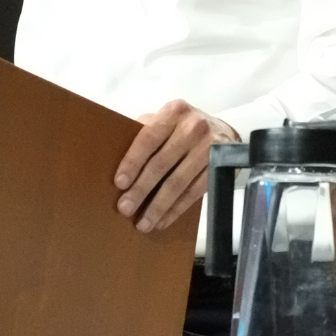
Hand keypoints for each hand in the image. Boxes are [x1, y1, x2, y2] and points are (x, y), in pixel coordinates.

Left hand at [114, 99, 239, 233]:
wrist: (222, 130)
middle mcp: (193, 127)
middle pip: (161, 164)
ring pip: (178, 183)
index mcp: (174, 112)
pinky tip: (163, 220)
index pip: (148, 138)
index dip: (133, 162)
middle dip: (141, 189)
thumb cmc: (183, 127)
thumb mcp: (165, 120)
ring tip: (143, 223)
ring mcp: (209, 148)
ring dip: (158, 206)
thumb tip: (113, 156)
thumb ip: (145, 131)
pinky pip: (194, 193)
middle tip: (125, 208)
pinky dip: (176, 209)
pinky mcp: (220, 167)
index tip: (120, 183)